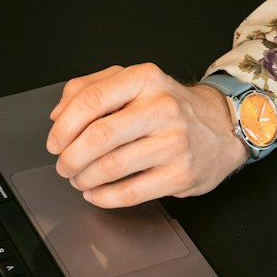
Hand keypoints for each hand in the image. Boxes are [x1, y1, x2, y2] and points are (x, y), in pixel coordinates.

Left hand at [46, 63, 246, 207]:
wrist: (222, 125)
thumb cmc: (169, 105)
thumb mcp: (132, 82)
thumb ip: (90, 88)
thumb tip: (58, 115)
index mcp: (145, 79)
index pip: (91, 100)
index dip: (64, 126)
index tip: (54, 141)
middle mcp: (161, 108)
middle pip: (99, 136)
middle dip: (70, 157)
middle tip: (63, 165)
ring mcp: (174, 143)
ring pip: (112, 166)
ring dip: (84, 178)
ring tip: (78, 178)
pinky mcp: (181, 174)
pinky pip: (131, 192)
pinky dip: (104, 197)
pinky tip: (95, 193)